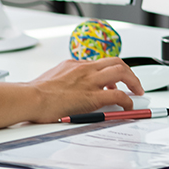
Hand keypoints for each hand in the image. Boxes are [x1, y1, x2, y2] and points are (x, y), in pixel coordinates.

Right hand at [26, 57, 143, 123]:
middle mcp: (84, 69)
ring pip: (121, 72)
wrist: (31, 98)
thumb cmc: (35, 93)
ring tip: (137, 91)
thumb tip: (65, 89)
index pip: (100, 63)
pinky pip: (118, 95)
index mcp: (74, 64)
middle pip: (115, 61)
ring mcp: (90, 81)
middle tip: (133, 82)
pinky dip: (127, 100)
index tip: (114, 80)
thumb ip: (63, 80)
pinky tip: (128, 107)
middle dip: (128, 71)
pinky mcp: (92, 96)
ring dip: (133, 81)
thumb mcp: (51, 78)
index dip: (110, 71)